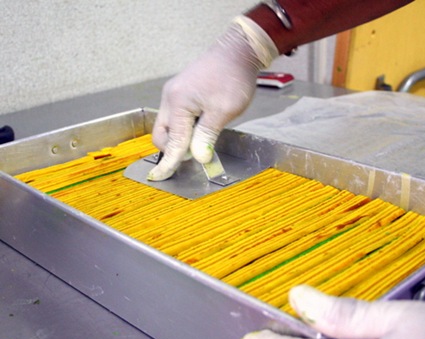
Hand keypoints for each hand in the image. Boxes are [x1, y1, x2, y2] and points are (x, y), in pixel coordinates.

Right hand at [148, 17, 277, 180]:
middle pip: (162, 134)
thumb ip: (207, 135)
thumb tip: (198, 157)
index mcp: (178, 103)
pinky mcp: (182, 91)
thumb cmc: (233, 78)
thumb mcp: (223, 111)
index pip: (173, 141)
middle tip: (195, 154)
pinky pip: (177, 116)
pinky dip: (185, 127)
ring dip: (180, 137)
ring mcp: (175, 93)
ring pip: (169, 125)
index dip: (170, 161)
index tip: (162, 176)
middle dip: (173, 148)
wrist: (238, 50)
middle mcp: (170, 98)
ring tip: (203, 139)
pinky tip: (202, 126)